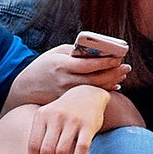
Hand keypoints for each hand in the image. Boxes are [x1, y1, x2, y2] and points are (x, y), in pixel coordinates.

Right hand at [11, 40, 126, 103]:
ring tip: (122, 75)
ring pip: (94, 89)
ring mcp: (66, 94)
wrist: (25, 88)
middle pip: (95, 79)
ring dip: (111, 82)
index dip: (105, 62)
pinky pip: (89, 97)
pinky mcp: (68, 102)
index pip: (87, 65)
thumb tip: (99, 51)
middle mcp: (64, 81)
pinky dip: (102, 90)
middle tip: (126, 67)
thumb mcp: (57, 53)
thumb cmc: (44, 66)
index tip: (119, 57)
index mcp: (61, 65)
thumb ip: (76, 51)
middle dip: (113, 73)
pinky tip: (113, 85)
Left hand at [21, 83, 111, 153]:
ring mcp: (73, 121)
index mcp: (42, 115)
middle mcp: (56, 117)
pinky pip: (81, 148)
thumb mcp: (48, 117)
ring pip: (62, 151)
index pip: (33, 144)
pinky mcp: (89, 126)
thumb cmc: (63, 112)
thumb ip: (40, 136)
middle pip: (46, 150)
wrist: (88, 94)